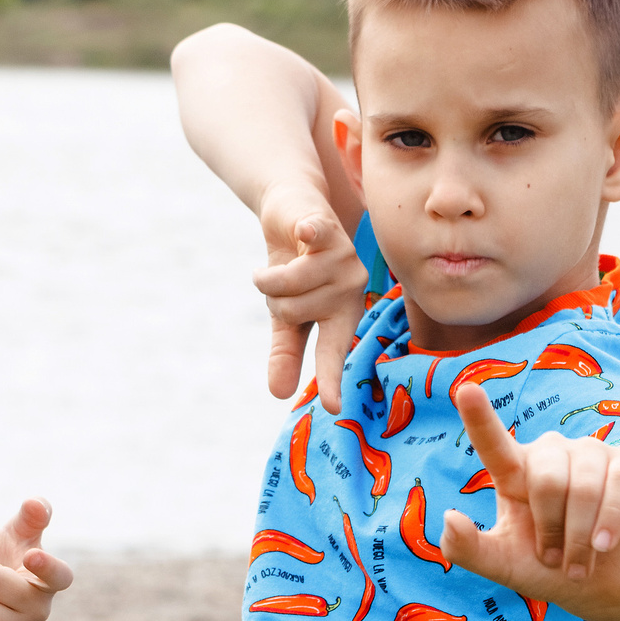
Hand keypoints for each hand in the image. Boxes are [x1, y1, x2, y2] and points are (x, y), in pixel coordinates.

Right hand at [252, 188, 367, 414]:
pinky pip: (306, 246)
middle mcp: (350, 292)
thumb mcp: (286, 315)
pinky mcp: (330, 231)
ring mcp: (344, 261)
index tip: (334, 408)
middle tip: (282, 279)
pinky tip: (305, 230)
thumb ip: (286, 352)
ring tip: (283, 260)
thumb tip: (278, 394)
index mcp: (341, 317)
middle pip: (291, 313)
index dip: (332, 379)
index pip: (332, 353)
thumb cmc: (293, 268)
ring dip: (269, 274)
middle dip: (272, 298)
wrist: (292, 211)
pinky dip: (302, 235)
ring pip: (289, 284)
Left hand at [440, 383, 619, 613]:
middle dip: (552, 530)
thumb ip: (468, 549)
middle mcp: (551, 453)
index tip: (466, 390)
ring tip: (581, 560)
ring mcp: (591, 454)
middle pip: (546, 481)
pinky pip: (619, 483)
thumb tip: (449, 517)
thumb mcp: (503, 566)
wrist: (604, 587)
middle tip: (557, 560)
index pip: (493, 443)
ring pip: (583, 488)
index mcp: (514, 472)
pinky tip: (606, 544)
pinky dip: (611, 520)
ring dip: (580, 537)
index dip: (480, 417)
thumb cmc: (549, 570)